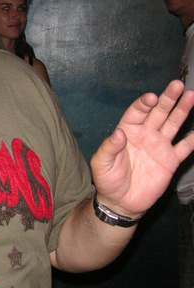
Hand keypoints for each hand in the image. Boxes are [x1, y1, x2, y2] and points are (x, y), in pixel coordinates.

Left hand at [91, 80, 193, 216]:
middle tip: (177, 86)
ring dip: (182, 111)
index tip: (151, 97)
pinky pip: (185, 147)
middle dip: (167, 99)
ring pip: (173, 124)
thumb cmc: (107, 179)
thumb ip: (110, 148)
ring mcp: (159, 146)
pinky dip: (193, 139)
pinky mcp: (170, 161)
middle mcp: (145, 134)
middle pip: (158, 113)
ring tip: (192, 96)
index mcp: (127, 131)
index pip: (137, 112)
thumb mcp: (102, 163)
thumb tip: (119, 133)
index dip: (144, 104)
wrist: (121, 201)